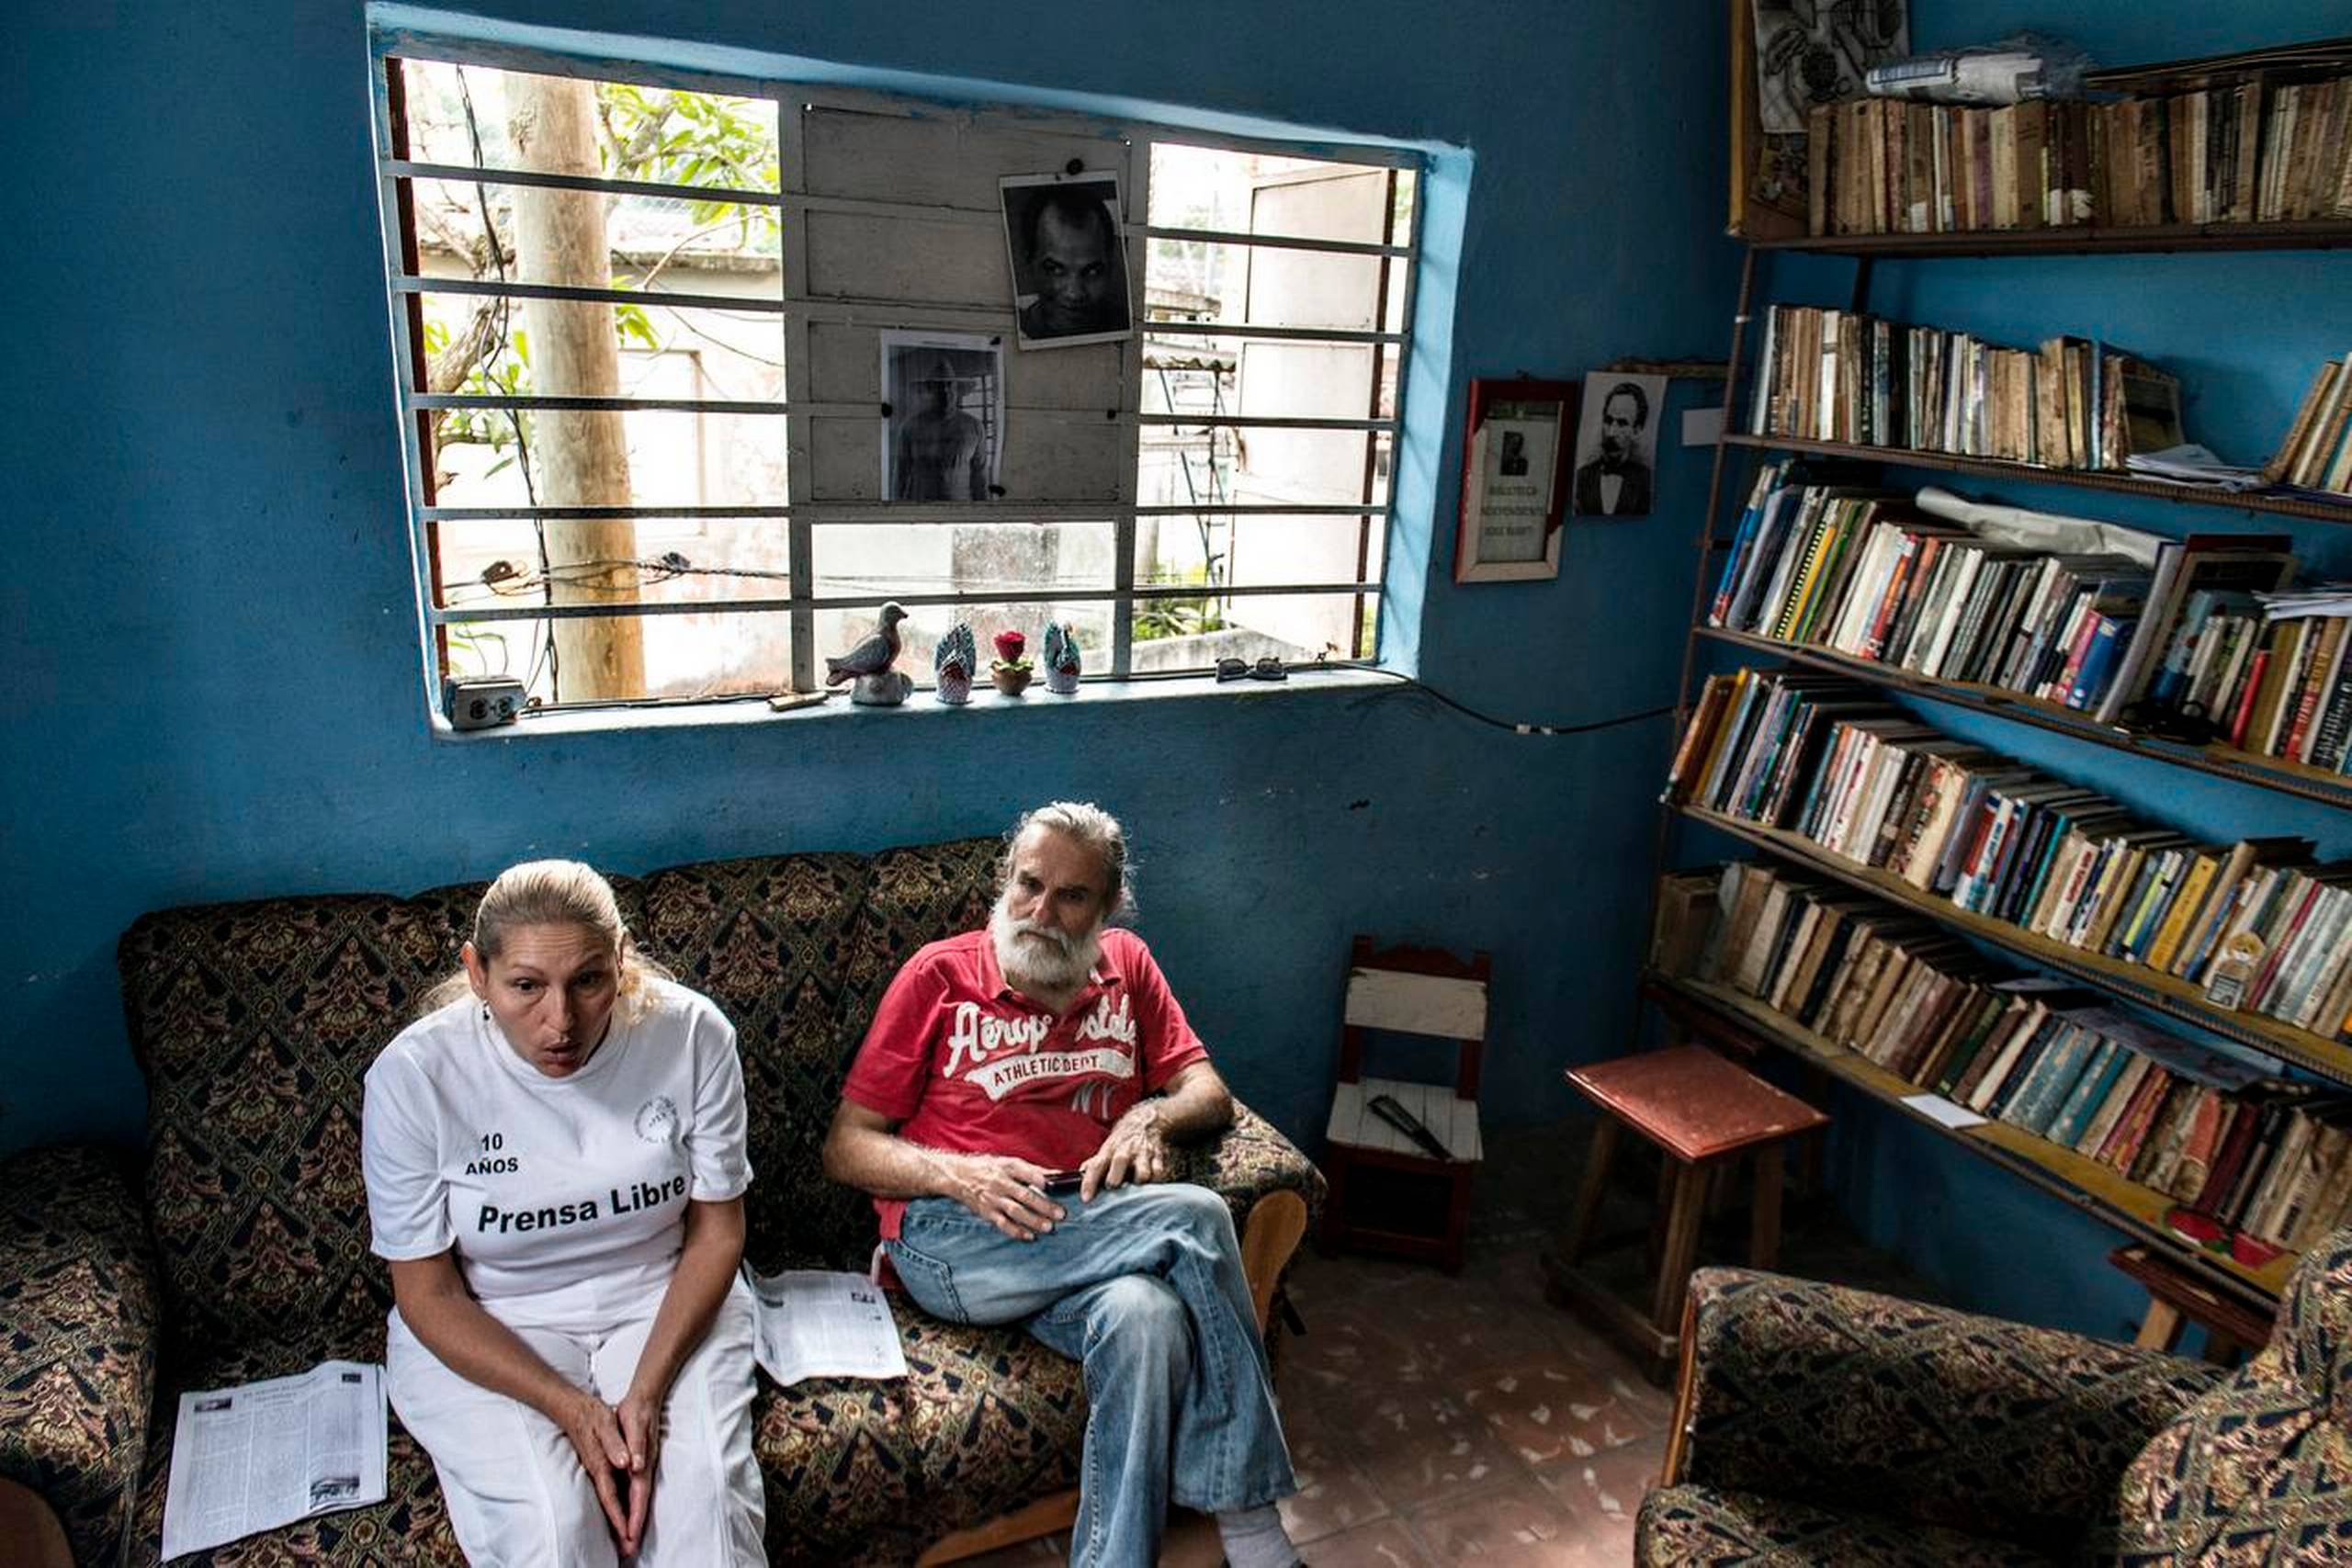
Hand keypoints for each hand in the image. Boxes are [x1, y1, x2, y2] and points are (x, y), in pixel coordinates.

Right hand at [555, 1388, 631, 1547]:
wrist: (570, 1407)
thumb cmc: (591, 1414)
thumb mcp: (605, 1424)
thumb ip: (615, 1444)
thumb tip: (625, 1464)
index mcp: (601, 1464)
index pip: (611, 1496)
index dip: (620, 1517)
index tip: (628, 1535)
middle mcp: (597, 1472)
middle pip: (609, 1506)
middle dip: (619, 1529)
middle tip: (628, 1551)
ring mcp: (595, 1472)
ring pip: (607, 1503)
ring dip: (616, 1523)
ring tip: (625, 1543)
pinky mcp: (596, 1468)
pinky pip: (606, 1495)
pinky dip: (613, 1509)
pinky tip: (617, 1519)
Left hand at [614, 1384, 664, 1555]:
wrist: (644, 1398)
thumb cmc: (636, 1412)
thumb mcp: (634, 1425)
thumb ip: (637, 1446)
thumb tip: (637, 1467)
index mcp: (642, 1463)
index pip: (638, 1497)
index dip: (634, 1518)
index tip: (629, 1537)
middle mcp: (644, 1470)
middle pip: (639, 1505)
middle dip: (634, 1528)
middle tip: (628, 1551)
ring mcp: (642, 1469)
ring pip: (637, 1502)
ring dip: (633, 1522)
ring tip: (627, 1542)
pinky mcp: (638, 1467)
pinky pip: (634, 1494)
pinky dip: (631, 1509)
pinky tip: (626, 1516)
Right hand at [952, 1153, 1065, 1239]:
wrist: (957, 1176)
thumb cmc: (988, 1168)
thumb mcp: (1008, 1162)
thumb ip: (1033, 1170)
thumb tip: (1058, 1175)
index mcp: (1007, 1167)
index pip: (1025, 1172)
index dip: (1039, 1179)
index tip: (1052, 1186)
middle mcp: (1000, 1183)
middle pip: (1024, 1195)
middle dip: (1044, 1206)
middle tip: (1060, 1214)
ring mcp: (993, 1199)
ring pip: (1015, 1211)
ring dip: (1033, 1220)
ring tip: (1048, 1227)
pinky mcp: (987, 1212)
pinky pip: (1002, 1224)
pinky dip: (1016, 1231)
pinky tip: (1029, 1236)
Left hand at [1081, 1102, 1170, 1198]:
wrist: (1144, 1124)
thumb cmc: (1121, 1144)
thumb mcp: (1106, 1150)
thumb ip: (1094, 1165)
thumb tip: (1078, 1176)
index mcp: (1109, 1150)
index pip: (1096, 1165)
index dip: (1090, 1182)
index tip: (1086, 1199)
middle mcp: (1126, 1151)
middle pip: (1120, 1161)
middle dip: (1115, 1176)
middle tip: (1112, 1187)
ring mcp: (1143, 1154)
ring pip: (1143, 1172)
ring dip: (1138, 1183)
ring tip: (1135, 1192)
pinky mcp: (1158, 1158)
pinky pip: (1159, 1174)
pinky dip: (1155, 1183)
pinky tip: (1149, 1188)